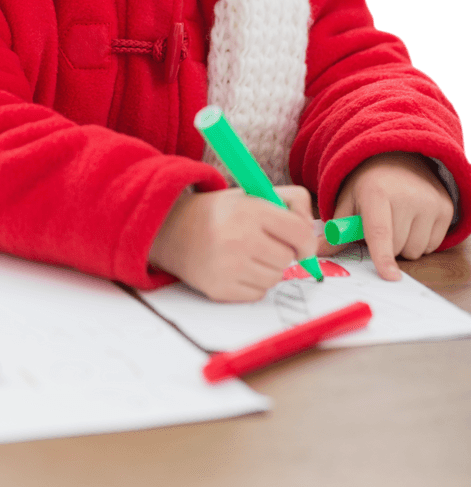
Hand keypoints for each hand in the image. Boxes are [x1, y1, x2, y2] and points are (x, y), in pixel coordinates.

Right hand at [149, 186, 316, 301]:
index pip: (300, 232)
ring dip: (268, 268)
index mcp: (249, 210)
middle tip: (264, 243)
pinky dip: (253, 283)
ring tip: (247, 254)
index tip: (302, 243)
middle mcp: (238, 238)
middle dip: (282, 252)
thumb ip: (291, 201)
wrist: (173, 230)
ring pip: (275, 278)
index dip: (306, 240)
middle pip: (288, 258)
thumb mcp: (253, 193)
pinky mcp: (220, 289)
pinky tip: (236, 268)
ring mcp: (228, 266)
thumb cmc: (222, 213)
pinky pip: (258, 293)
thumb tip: (313, 231)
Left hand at [320, 152, 453, 280]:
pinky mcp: (446, 208)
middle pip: (397, 248)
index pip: (380, 232)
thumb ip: (335, 230)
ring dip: (404, 245)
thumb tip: (317, 252)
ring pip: (416, 250)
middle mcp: (407, 195)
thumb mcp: (348, 200)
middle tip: (381, 225)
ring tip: (397, 221)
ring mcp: (430, 202)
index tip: (390, 277)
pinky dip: (421, 240)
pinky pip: (433, 245)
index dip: (383, 256)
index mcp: (376, 192)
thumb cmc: (368, 184)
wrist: (398, 157)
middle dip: (387, 246)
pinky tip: (413, 220)